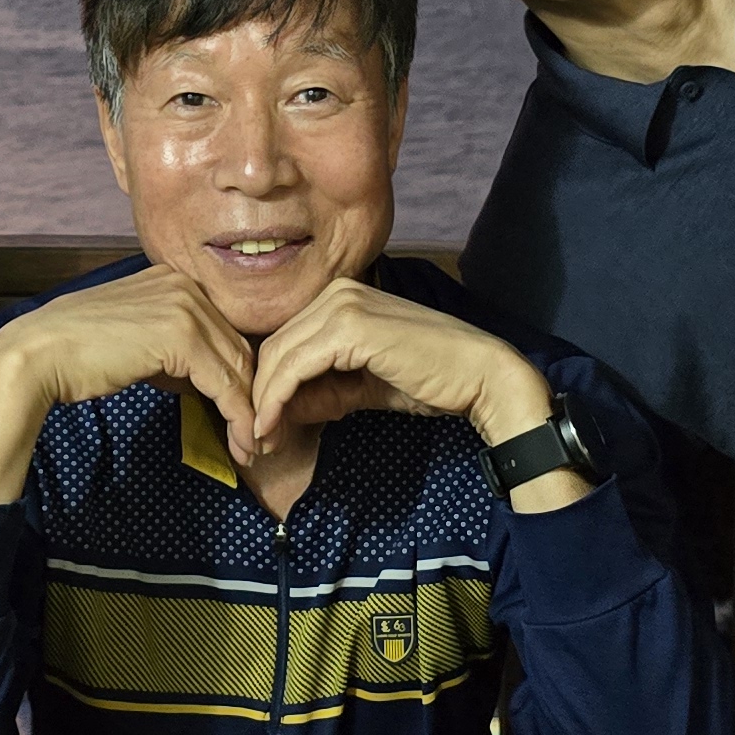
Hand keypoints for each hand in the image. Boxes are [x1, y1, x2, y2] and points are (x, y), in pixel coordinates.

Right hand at [0, 266, 257, 500]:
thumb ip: (175, 354)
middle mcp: (185, 286)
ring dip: (249, 414)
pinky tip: (240, 441)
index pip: (224, 333)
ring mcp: (185, 306)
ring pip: (238, 368)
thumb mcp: (138, 345)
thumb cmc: (79, 356)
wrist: (39, 355)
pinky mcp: (182, 335)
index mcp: (175, 280)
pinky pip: (225, 384)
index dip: (238, 379)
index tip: (244, 417)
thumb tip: (208, 384)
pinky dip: (238, 416)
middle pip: (237, 349)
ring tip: (251, 449)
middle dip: (250, 398)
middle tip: (257, 439)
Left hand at [244, 278, 551, 452]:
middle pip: (273, 348)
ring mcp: (342, 306)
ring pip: (278, 357)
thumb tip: (279, 412)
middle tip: (255, 442)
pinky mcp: (350, 327)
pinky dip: (277, 399)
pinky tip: (273, 426)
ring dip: (264, 404)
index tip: (262, 429)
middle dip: (259, 398)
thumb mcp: (363, 387)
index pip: (284, 342)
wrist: (478, 376)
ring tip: (264, 441)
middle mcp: (336, 293)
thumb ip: (322, 393)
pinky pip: (295, 367)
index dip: (266, 387)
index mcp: (339, 298)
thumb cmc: (430, 380)